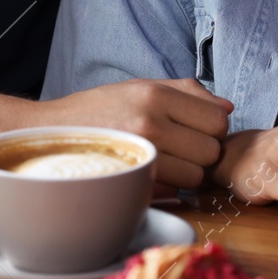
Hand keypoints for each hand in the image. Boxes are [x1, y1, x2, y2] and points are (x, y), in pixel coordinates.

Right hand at [47, 78, 231, 187]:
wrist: (50, 134)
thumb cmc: (99, 109)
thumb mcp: (141, 86)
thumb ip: (188, 92)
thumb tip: (227, 108)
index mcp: (155, 95)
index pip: (217, 120)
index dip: (212, 128)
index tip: (196, 129)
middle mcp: (149, 123)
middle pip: (211, 151)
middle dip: (202, 152)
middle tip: (181, 147)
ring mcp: (139, 155)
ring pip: (196, 177)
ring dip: (187, 173)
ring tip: (166, 161)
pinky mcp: (130, 181)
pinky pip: (172, 193)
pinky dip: (168, 187)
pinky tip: (152, 174)